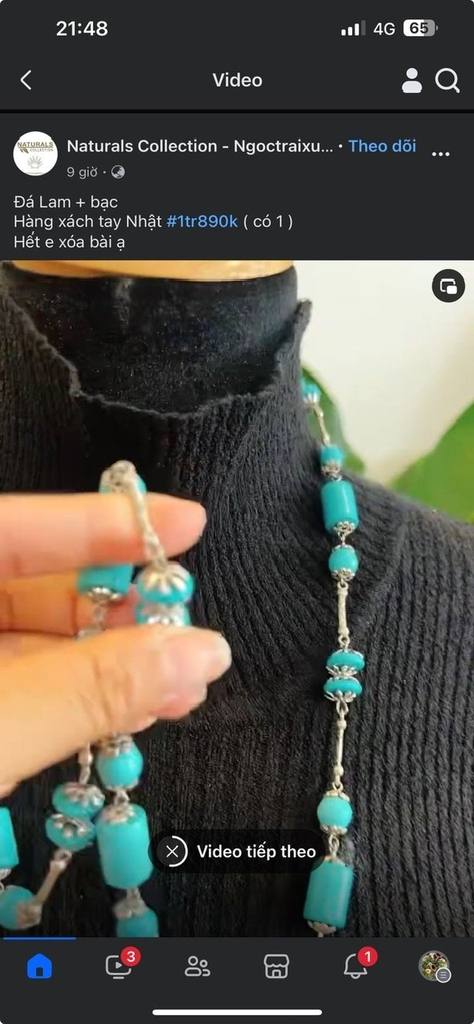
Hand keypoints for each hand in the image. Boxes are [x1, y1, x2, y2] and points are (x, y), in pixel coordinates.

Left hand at [0, 492, 230, 795]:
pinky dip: (76, 705)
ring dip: (106, 666)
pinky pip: (22, 698)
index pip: (9, 530)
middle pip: (24, 586)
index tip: (185, 521)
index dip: (96, 522)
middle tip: (183, 618)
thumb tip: (202, 648)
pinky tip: (133, 712)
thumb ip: (88, 689)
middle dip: (112, 607)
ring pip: (30, 649)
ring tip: (181, 682)